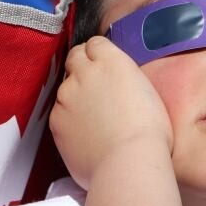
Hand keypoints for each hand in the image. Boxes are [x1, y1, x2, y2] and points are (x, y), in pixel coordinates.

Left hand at [49, 36, 172, 188]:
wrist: (129, 162)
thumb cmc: (150, 132)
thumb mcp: (146, 91)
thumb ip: (123, 79)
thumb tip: (114, 84)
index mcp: (112, 61)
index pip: (95, 43)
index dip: (99, 54)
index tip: (104, 65)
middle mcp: (85, 72)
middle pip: (75, 57)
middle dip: (82, 66)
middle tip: (95, 85)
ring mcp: (66, 96)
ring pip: (66, 86)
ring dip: (76, 94)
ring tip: (94, 117)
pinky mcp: (56, 120)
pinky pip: (60, 112)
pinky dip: (69, 118)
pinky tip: (86, 133)